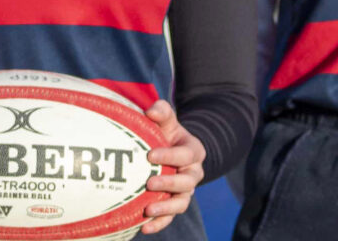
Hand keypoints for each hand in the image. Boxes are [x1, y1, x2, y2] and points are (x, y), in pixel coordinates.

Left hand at [140, 100, 205, 233]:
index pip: (186, 155)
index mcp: (193, 151)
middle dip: (169, 183)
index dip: (170, 156)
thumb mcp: (167, 120)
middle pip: (187, 182)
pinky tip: (144, 227)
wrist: (172, 151)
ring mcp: (185, 191)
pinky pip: (170, 217)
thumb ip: (162, 111)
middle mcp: (193, 173)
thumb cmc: (166, 134)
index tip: (150, 155)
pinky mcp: (175, 204)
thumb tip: (151, 111)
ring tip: (148, 210)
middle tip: (150, 182)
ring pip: (181, 203)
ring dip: (166, 208)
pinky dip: (159, 223)